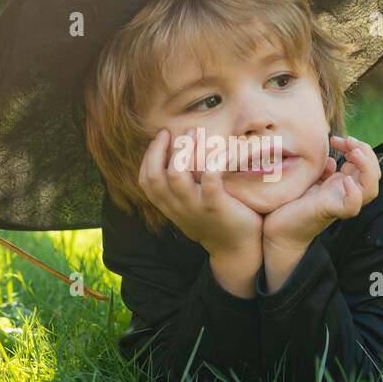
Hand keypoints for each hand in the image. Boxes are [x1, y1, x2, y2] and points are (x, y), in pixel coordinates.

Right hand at [138, 128, 262, 256]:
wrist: (236, 249)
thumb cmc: (216, 222)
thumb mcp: (190, 208)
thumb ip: (180, 190)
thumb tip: (178, 159)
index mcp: (169, 206)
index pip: (146, 181)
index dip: (148, 157)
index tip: (160, 138)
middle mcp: (177, 207)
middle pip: (155, 176)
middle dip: (159, 149)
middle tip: (171, 132)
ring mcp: (195, 207)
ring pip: (177, 174)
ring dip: (184, 149)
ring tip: (194, 133)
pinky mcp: (216, 206)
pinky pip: (210, 179)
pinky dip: (214, 161)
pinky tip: (223, 150)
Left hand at [262, 134, 380, 249]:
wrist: (278, 231)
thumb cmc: (291, 205)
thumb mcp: (309, 179)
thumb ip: (321, 169)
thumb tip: (331, 159)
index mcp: (341, 184)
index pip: (364, 164)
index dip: (357, 146)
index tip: (336, 139)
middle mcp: (344, 193)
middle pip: (374, 174)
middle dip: (366, 151)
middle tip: (347, 140)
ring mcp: (339, 203)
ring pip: (371, 190)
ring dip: (368, 168)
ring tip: (354, 153)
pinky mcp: (329, 212)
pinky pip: (352, 207)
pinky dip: (354, 194)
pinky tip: (345, 181)